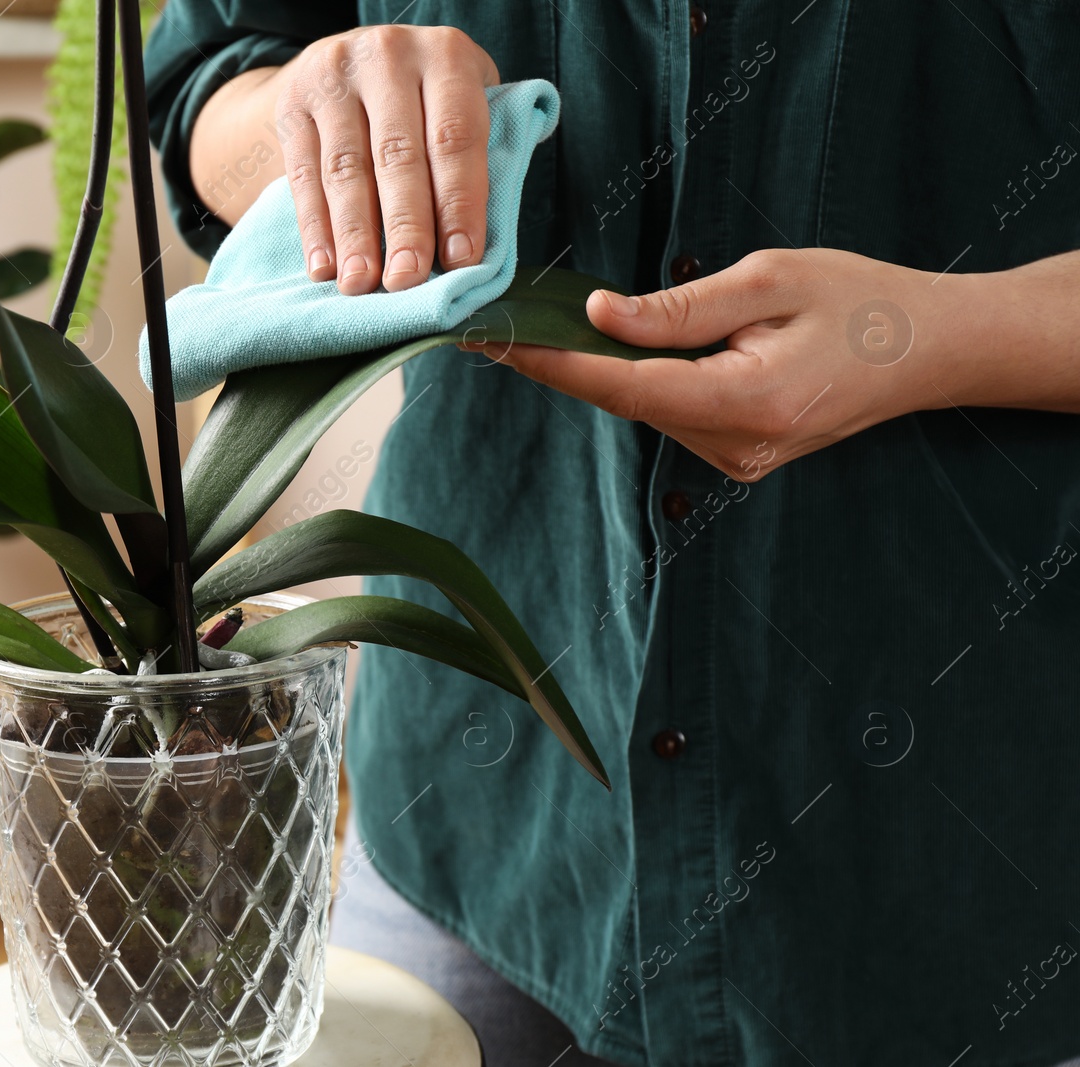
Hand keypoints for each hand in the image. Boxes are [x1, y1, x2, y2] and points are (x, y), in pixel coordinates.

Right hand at [273, 26, 499, 293]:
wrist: (351, 62)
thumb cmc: (426, 103)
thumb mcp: (462, 103)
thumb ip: (476, 157)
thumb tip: (473, 247)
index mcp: (445, 55)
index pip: (455, 137)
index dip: (459, 202)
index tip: (460, 259)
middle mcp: (388, 57)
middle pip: (397, 155)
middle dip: (404, 225)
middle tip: (407, 279)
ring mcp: (334, 78)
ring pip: (345, 168)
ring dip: (354, 234)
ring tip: (360, 283)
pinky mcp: (292, 104)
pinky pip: (303, 174)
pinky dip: (314, 227)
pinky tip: (324, 267)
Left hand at [470, 248, 997, 478]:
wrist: (930, 352)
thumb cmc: (861, 302)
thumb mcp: (770, 280)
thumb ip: (680, 307)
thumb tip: (599, 315)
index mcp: (747, 402)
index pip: (623, 386)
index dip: (551, 364)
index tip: (492, 342)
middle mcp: (735, 447)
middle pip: (626, 399)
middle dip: (567, 359)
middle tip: (506, 317)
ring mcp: (736, 461)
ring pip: (645, 406)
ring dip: (609, 366)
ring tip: (578, 320)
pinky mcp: (737, 457)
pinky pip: (671, 411)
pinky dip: (645, 378)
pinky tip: (640, 345)